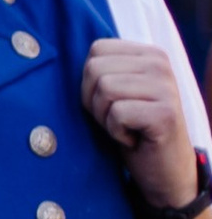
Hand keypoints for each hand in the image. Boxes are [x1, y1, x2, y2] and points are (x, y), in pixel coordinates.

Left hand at [83, 39, 202, 207]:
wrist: (160, 168)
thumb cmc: (129, 128)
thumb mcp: (114, 91)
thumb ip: (99, 70)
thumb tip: (52, 54)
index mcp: (149, 54)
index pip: (96, 50)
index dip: (89, 81)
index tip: (111, 101)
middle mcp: (161, 64)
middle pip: (96, 69)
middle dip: (95, 100)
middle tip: (117, 118)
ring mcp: (167, 87)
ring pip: (104, 89)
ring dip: (105, 117)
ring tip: (126, 127)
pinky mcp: (166, 113)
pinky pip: (117, 113)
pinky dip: (116, 131)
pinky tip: (133, 138)